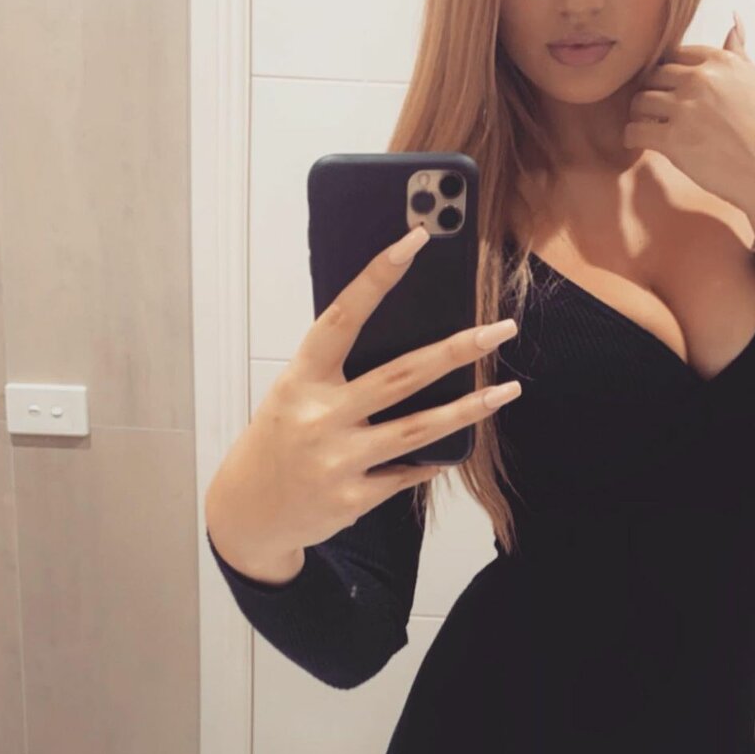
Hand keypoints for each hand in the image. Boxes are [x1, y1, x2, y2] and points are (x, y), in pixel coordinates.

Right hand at [204, 227, 521, 576]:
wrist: (247, 513)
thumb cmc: (279, 439)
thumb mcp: (295, 393)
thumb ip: (338, 370)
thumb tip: (408, 335)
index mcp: (302, 377)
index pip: (344, 316)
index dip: (377, 275)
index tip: (414, 240)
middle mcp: (319, 415)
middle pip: (402, 374)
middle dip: (458, 349)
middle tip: (501, 328)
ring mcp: (336, 460)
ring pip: (417, 428)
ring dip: (469, 408)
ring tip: (507, 390)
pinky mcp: (351, 498)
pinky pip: (407, 471)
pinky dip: (432, 459)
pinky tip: (456, 449)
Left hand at [624, 14, 754, 214]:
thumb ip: (738, 54)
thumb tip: (733, 23)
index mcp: (721, 62)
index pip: (675, 55)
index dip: (668, 74)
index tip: (668, 88)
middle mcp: (701, 79)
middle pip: (654, 77)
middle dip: (651, 92)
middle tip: (654, 109)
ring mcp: (684, 108)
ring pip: (639, 101)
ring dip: (639, 114)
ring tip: (647, 125)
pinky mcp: (672, 138)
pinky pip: (634, 130)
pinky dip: (632, 136)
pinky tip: (639, 142)